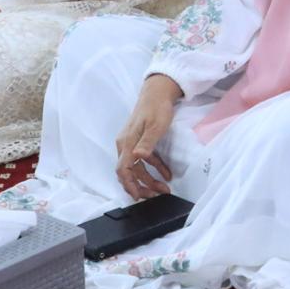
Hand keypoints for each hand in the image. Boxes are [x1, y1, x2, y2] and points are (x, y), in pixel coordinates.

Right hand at [115, 75, 181, 199]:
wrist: (157, 92)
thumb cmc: (157, 108)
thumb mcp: (156, 126)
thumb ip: (147, 143)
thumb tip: (138, 157)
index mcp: (127, 143)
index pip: (123, 170)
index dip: (129, 185)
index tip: (139, 196)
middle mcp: (126, 145)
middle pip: (129, 172)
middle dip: (142, 186)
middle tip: (156, 195)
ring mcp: (132, 143)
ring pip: (137, 168)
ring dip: (149, 179)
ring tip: (164, 188)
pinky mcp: (139, 141)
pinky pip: (144, 160)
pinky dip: (154, 168)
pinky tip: (166, 174)